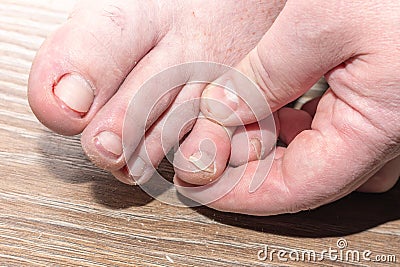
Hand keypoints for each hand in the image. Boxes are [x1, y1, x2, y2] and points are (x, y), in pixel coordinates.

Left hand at [174, 0, 399, 214]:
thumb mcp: (320, 22)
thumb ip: (266, 74)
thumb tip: (219, 112)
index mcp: (375, 127)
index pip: (297, 187)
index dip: (241, 193)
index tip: (201, 184)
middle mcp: (380, 134)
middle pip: (300, 175)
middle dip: (246, 164)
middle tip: (206, 145)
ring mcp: (376, 119)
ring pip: (309, 154)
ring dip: (264, 143)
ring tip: (228, 123)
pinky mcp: (370, 99)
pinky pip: (323, 130)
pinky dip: (286, 123)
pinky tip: (267, 106)